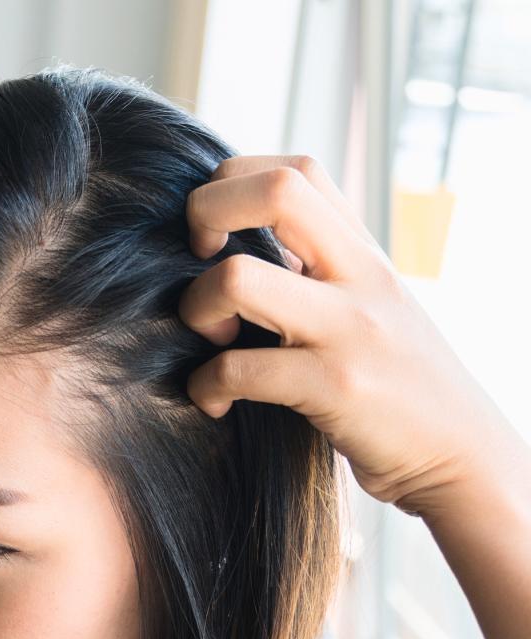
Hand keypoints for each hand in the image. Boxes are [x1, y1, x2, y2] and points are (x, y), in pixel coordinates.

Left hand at [177, 154, 520, 517]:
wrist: (458, 456)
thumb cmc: (393, 382)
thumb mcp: (367, 304)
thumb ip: (316, 268)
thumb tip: (230, 242)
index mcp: (360, 251)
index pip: (294, 168)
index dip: (232, 185)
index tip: (212, 235)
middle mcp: (360, 275)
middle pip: (274, 190)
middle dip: (205, 212)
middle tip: (194, 260)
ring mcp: (351, 329)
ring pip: (236, 278)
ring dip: (196, 308)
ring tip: (211, 340)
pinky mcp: (336, 387)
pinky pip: (238, 369)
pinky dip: (205, 386)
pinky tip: (213, 400)